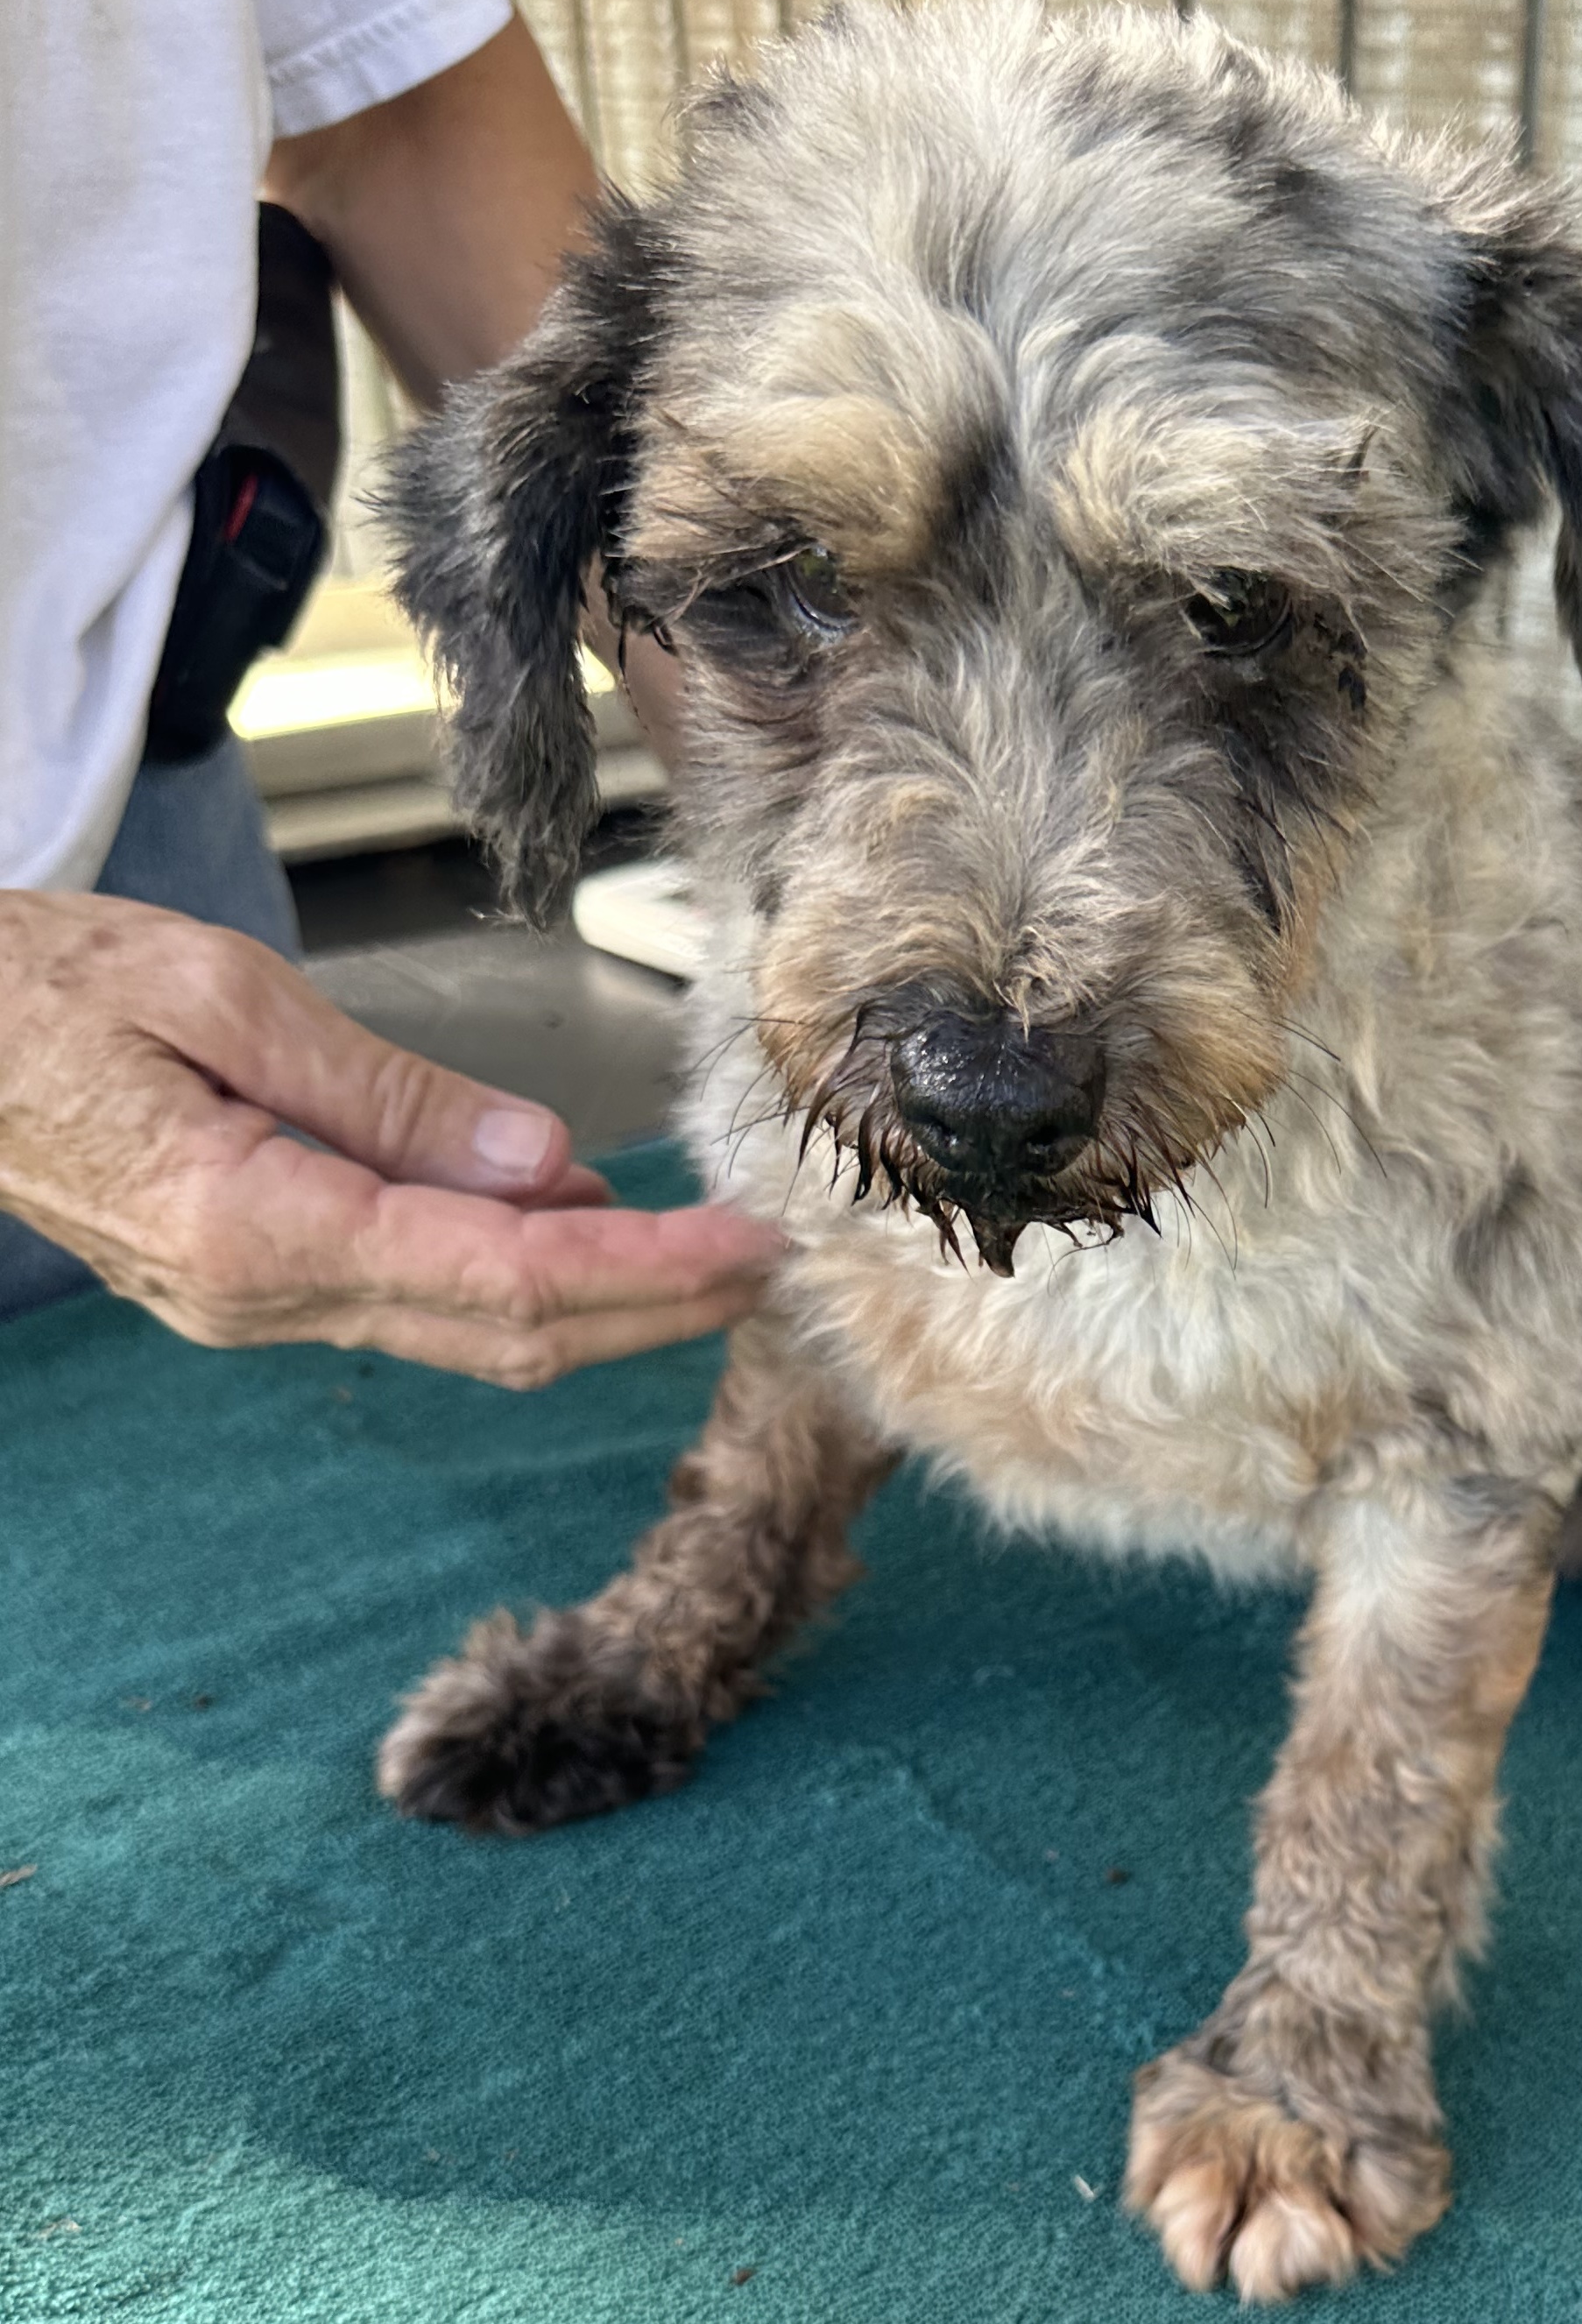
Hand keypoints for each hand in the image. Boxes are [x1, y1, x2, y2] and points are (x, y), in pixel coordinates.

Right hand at [0, 894, 780, 1385]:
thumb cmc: (36, 992)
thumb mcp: (218, 995)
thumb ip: (391, 1095)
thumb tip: (548, 1162)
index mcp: (259, 1226)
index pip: (507, 1275)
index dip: (647, 1270)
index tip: (747, 1247)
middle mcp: (266, 1296)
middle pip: (510, 1331)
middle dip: (655, 1305)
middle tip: (765, 1265)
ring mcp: (257, 1304)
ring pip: (470, 1328)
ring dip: (598, 1297)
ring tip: (706, 1248)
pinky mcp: (255, 1283)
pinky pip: (415, 1296)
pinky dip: (515, 1269)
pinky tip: (576, 1221)